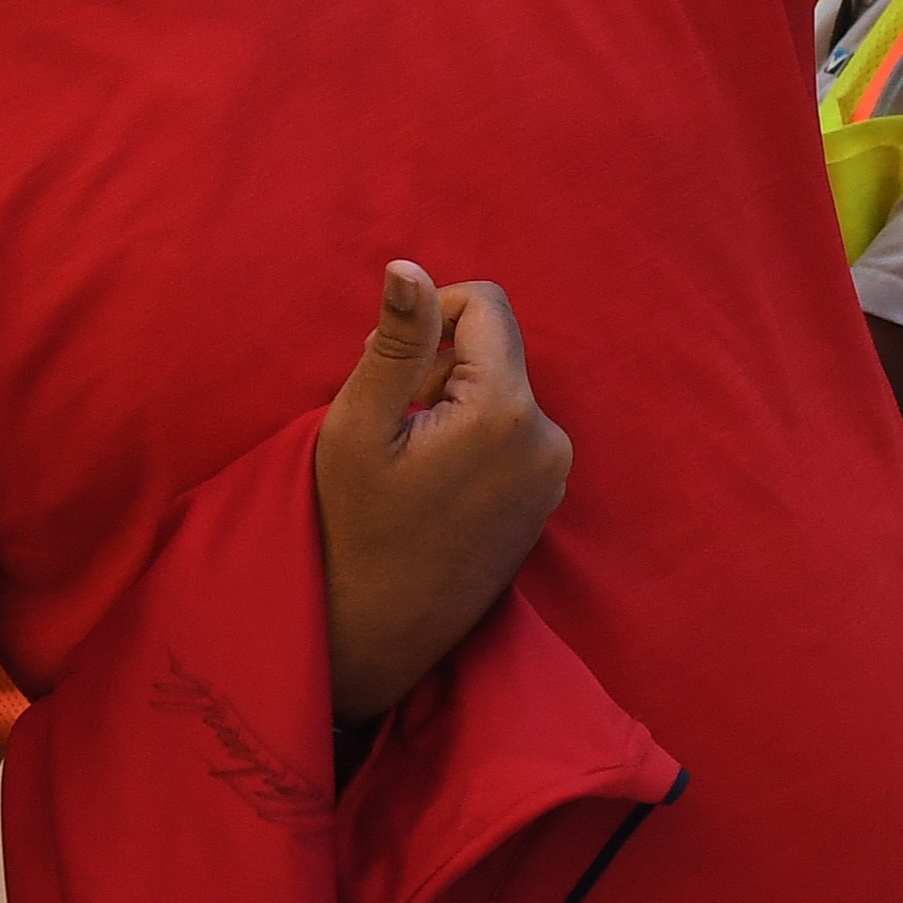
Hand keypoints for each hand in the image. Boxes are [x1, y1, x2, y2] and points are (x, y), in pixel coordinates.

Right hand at [315, 263, 571, 727]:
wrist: (373, 636)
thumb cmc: (350, 529)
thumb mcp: (357, 426)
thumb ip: (394, 341)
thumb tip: (409, 266)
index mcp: (506, 412)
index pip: (486, 305)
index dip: (430, 314)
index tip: (384, 362)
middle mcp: (548, 442)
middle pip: (494, 350)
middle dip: (438, 364)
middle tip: (386, 418)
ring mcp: (552, 478)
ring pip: (500, 390)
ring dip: (452, 401)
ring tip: (405, 455)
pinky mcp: (545, 504)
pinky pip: (511, 433)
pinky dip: (469, 436)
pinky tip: (429, 483)